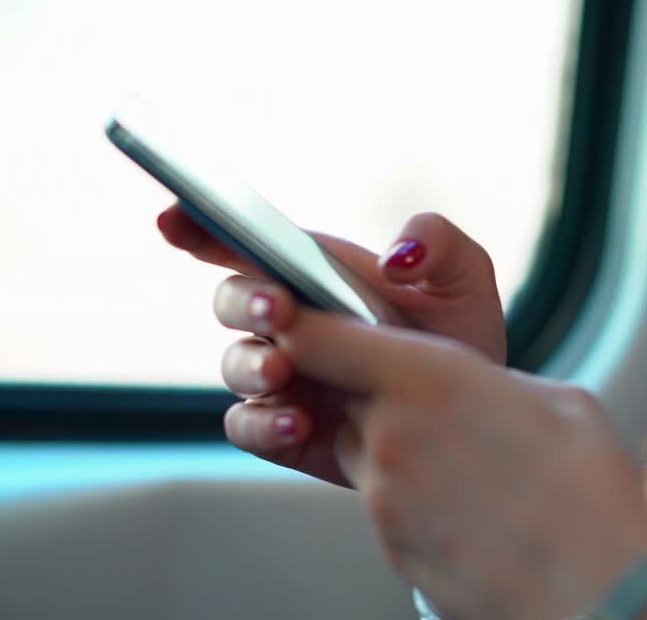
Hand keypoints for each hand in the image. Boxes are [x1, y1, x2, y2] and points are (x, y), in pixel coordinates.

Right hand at [158, 204, 505, 486]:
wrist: (471, 419)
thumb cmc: (459, 338)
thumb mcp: (465, 280)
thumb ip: (440, 244)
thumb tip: (394, 257)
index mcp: (313, 273)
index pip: (246, 242)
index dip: (200, 225)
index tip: (175, 216)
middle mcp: (287, 321)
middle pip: (233, 299)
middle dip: (246, 300)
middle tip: (278, 309)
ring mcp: (282, 377)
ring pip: (235, 365)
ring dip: (252, 365)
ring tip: (285, 370)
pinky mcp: (284, 431)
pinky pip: (248, 426)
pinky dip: (262, 424)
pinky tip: (296, 422)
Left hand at [215, 291, 646, 619]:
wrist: (600, 598)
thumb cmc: (590, 495)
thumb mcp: (558, 400)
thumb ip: (492, 382)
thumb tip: (479, 390)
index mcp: (425, 381)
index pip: (319, 337)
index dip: (307, 324)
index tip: (306, 319)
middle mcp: (387, 437)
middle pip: (345, 399)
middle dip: (379, 394)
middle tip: (443, 407)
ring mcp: (383, 501)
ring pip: (364, 455)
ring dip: (398, 449)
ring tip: (471, 466)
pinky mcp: (391, 550)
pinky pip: (386, 507)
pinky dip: (415, 499)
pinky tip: (473, 508)